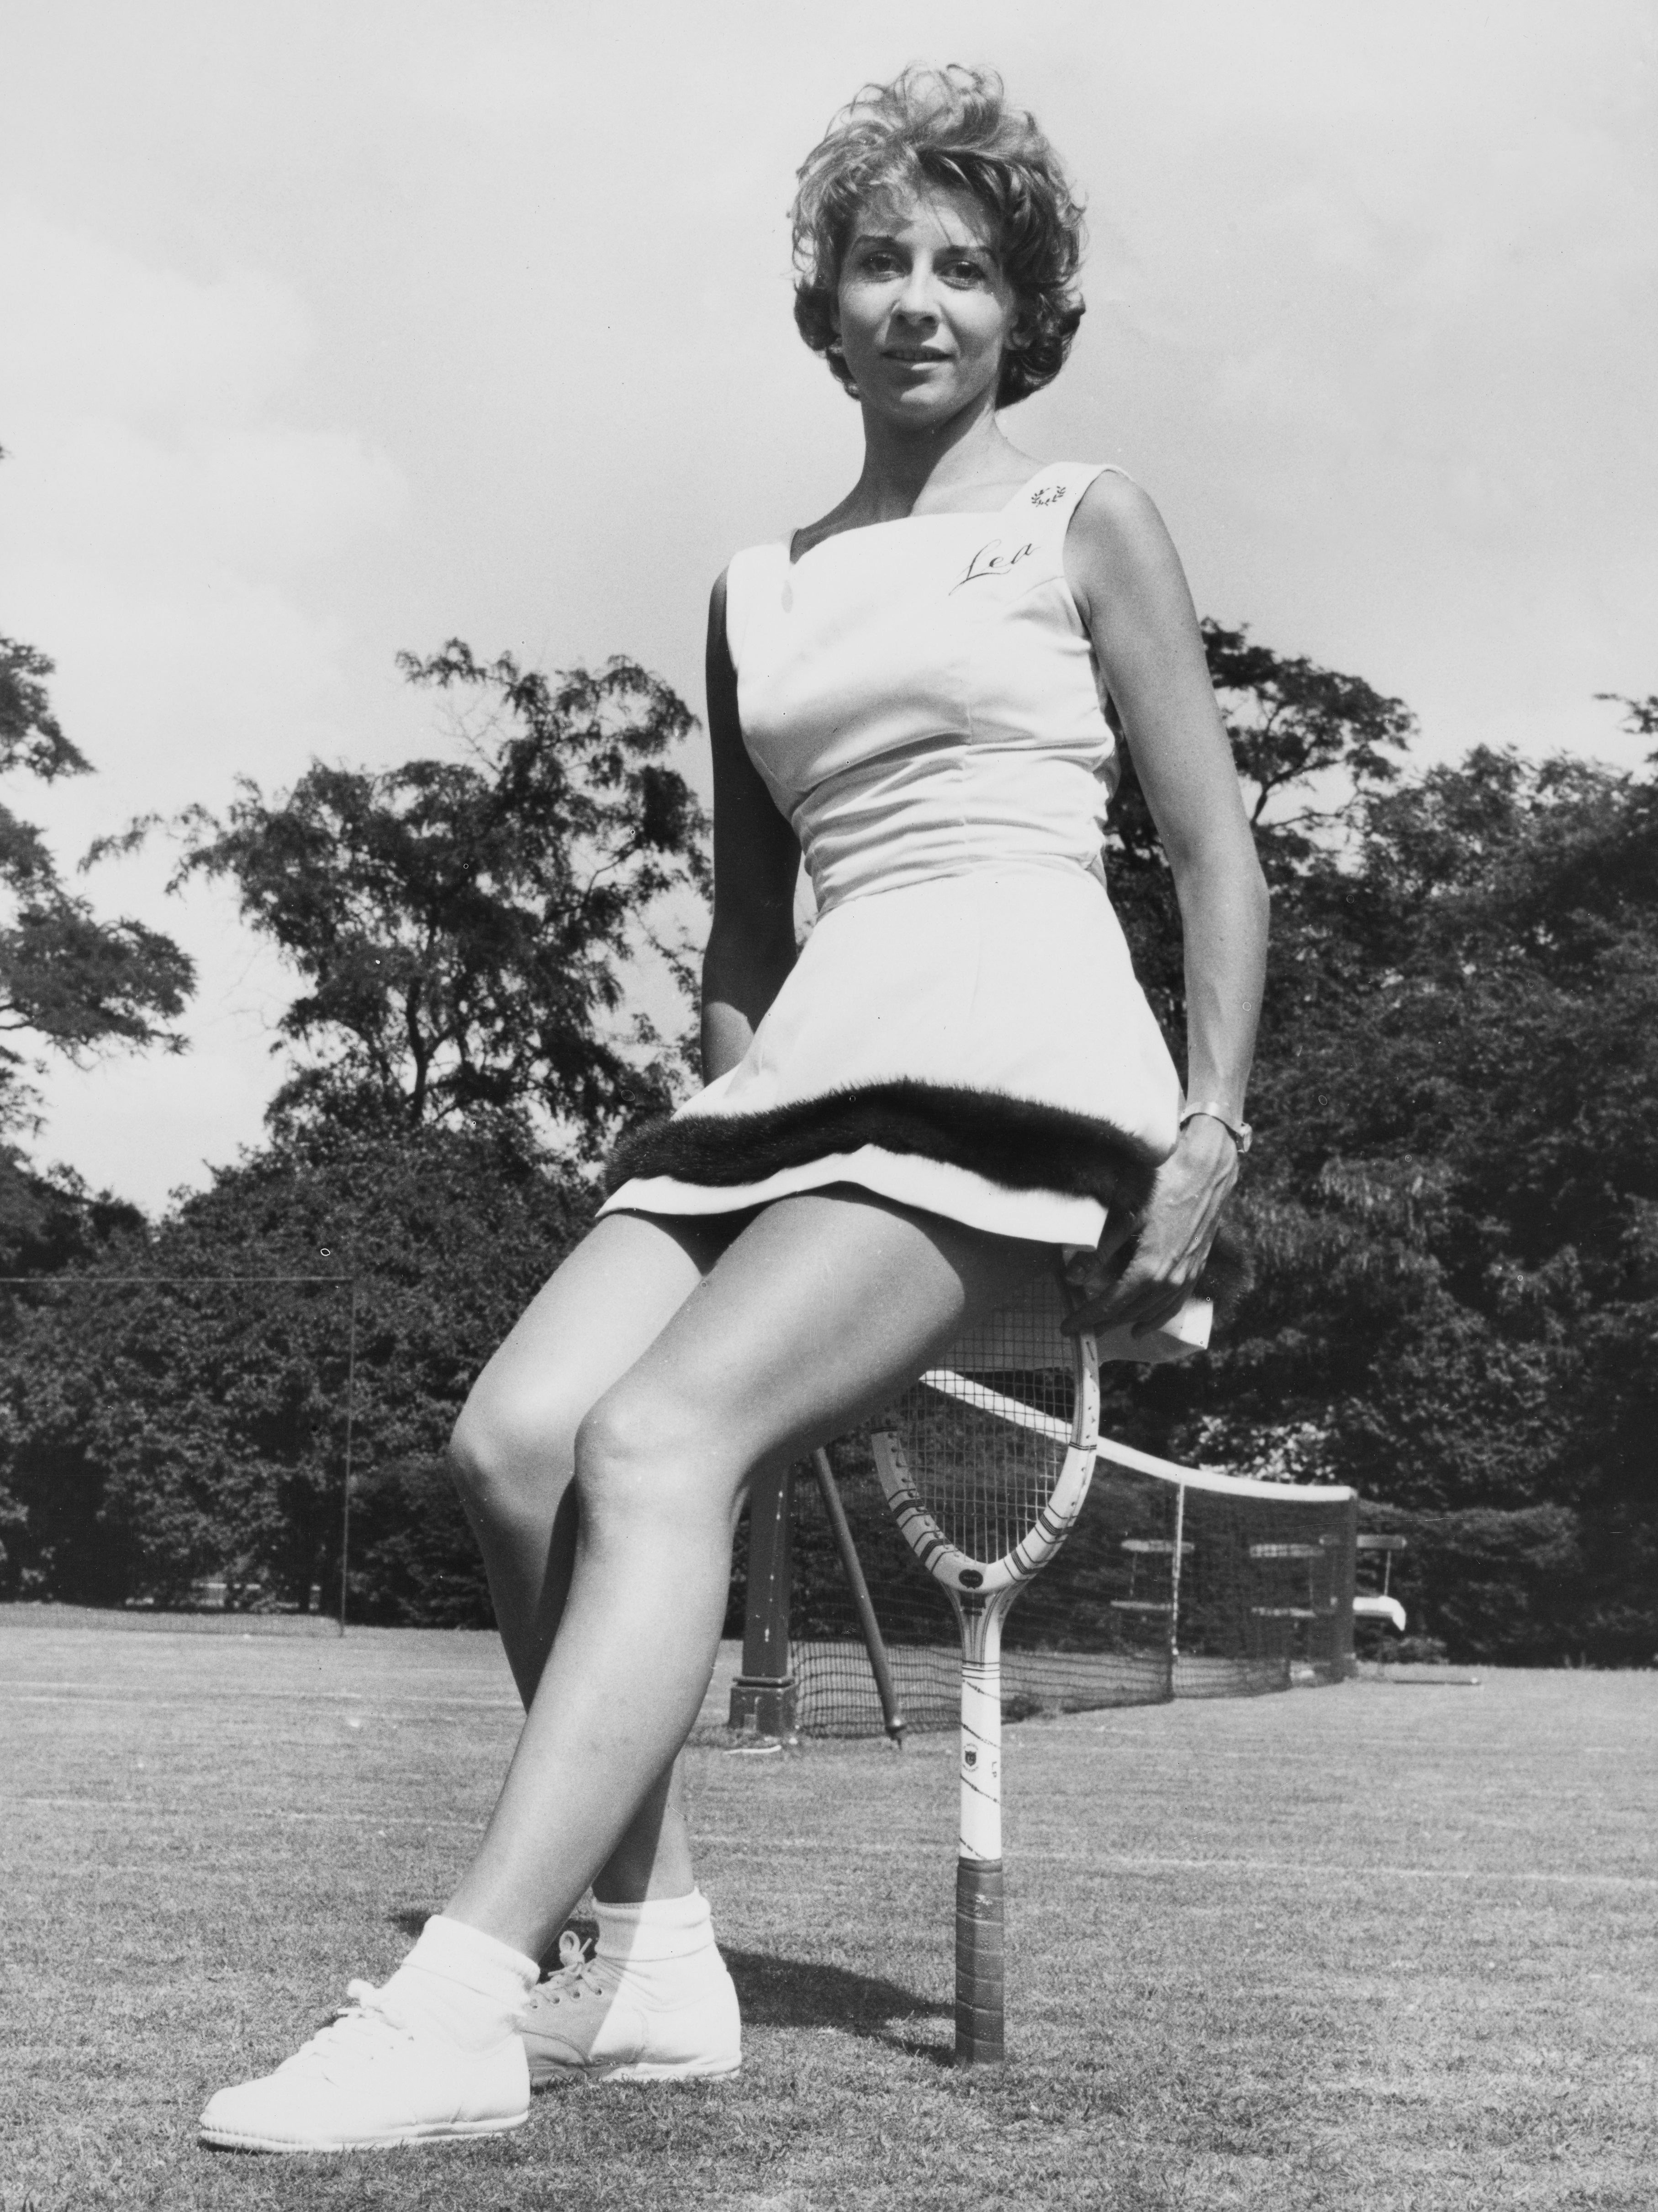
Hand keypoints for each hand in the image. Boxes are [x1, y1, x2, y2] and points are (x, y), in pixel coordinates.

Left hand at [1061, 1116, 1239, 1337]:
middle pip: (1129, 1312)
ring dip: (1125, 1323)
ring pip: (1150, 1313)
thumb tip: (1072, 1277)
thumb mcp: (1124, 1215)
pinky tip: (1143, 1326)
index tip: (1067, 1327)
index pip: (1110, 1304)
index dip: (1086, 1317)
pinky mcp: (1195, 1269)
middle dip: (1101, 1323)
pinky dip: (1156, 1319)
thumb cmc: (1163, 1186)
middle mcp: (1169, 1279)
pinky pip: (1173, 1305)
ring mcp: (1186, 1277)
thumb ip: (1099, 1251)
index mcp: (1149, 1268)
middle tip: (1080, 1331)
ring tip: (1103, 1329)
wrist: (1206, 1172)